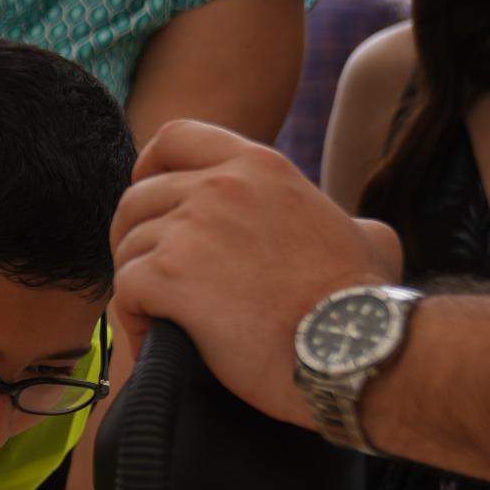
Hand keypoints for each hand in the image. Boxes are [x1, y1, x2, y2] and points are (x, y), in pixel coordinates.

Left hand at [109, 121, 401, 429]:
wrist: (353, 350)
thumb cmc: (362, 307)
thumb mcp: (365, 237)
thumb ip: (340, 219)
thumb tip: (354, 231)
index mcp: (258, 167)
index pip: (175, 138)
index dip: (148, 169)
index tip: (149, 200)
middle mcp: (219, 187)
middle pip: (137, 200)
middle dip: (135, 240)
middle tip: (152, 279)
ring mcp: (189, 229)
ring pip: (127, 249)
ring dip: (138, 286)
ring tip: (165, 317)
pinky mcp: (167, 276)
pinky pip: (124, 291)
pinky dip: (134, 320)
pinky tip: (158, 339)